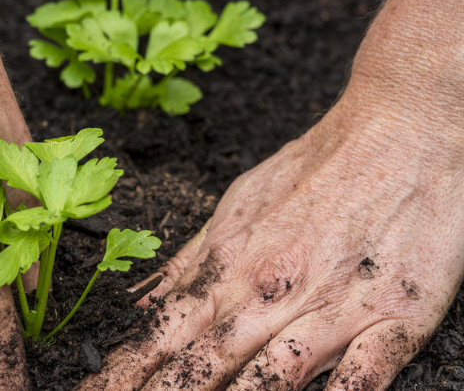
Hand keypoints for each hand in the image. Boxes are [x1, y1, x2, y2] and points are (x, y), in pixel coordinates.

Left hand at [79, 0, 463, 388]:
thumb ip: (193, 260)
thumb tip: (142, 302)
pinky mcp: (397, 313)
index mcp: (236, 265)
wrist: (399, 125)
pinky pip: (365, 372)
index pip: (166, 330)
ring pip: (273, 373)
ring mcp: (334, 305)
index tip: (91, 389)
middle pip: (205, 361)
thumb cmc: (315, 166)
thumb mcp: (238, 204)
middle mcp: (275, 292)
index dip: (126, 367)